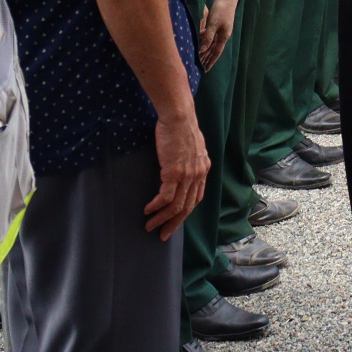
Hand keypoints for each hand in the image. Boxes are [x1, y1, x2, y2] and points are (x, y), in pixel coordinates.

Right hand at [145, 112, 208, 237]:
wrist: (179, 117)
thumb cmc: (182, 127)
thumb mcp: (193, 146)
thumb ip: (191, 159)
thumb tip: (183, 164)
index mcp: (203, 169)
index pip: (196, 198)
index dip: (185, 211)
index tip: (176, 220)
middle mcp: (198, 175)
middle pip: (187, 207)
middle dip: (174, 223)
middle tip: (163, 234)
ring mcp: (187, 176)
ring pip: (176, 206)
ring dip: (162, 219)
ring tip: (151, 226)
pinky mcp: (174, 173)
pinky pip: (166, 197)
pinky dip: (157, 206)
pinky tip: (148, 210)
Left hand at [198, 0, 236, 68]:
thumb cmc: (221, 9)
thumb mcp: (213, 23)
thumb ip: (208, 37)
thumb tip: (202, 50)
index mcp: (224, 36)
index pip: (216, 53)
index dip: (210, 61)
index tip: (205, 70)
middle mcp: (223, 34)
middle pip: (214, 49)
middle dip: (208, 58)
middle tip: (200, 67)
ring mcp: (222, 29)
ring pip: (212, 43)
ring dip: (206, 50)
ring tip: (199, 57)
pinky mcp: (219, 23)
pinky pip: (211, 35)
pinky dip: (206, 40)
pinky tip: (200, 40)